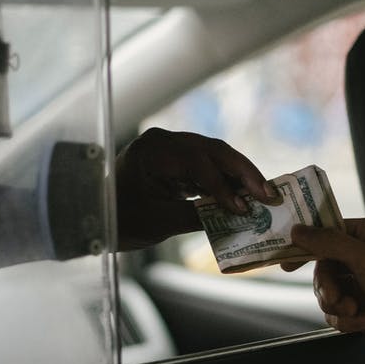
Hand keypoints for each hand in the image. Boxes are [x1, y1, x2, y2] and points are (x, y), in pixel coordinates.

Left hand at [116, 128, 280, 249]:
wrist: (96, 215)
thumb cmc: (120, 219)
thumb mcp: (159, 222)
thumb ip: (198, 216)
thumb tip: (236, 217)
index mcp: (153, 150)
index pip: (197, 162)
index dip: (223, 186)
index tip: (242, 208)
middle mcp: (164, 141)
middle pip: (213, 150)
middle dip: (243, 172)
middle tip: (268, 194)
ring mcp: (171, 146)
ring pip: (215, 154)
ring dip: (240, 174)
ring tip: (264, 194)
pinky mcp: (178, 157)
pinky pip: (209, 163)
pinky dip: (227, 178)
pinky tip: (245, 193)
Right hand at [291, 217, 364, 361]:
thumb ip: (330, 243)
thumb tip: (300, 231)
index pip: (333, 231)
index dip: (310, 245)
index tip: (289, 260)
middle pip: (326, 265)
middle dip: (327, 285)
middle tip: (334, 296)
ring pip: (328, 291)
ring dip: (337, 304)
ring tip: (353, 311)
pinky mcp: (364, 309)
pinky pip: (337, 313)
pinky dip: (347, 320)